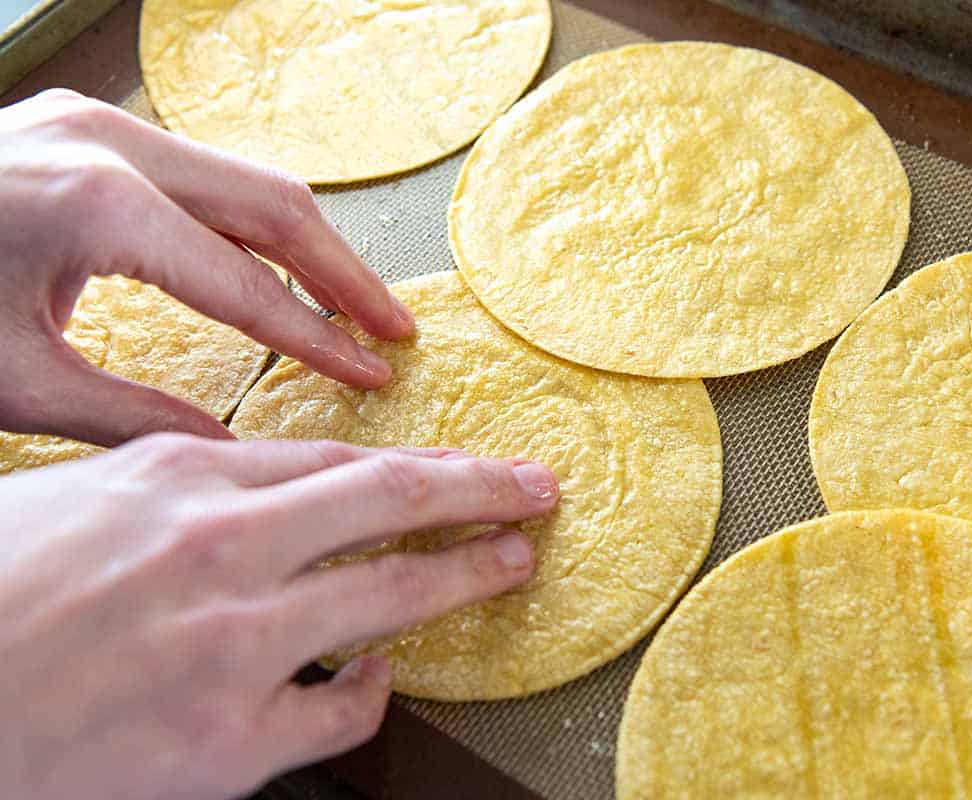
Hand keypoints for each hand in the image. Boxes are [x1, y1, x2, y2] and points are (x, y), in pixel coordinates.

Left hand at [0, 89, 413, 446]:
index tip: (372, 376)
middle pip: (275, 206)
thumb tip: (227, 452)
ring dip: (313, 245)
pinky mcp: (90, 127)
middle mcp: (111, 144)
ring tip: (359, 305)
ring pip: (249, 179)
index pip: (243, 284)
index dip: (316, 339)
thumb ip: (132, 418)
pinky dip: (258, 225)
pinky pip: (206, 172)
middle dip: (345, 276)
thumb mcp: (12, 383)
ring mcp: (100, 124)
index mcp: (95, 206)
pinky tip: (283, 267)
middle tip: (397, 333)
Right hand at [0, 433, 558, 799]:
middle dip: (483, 490)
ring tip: (514, 562)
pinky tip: (381, 682)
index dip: (423, 464)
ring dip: (470, 574)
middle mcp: (222, 549)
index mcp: (181, 479)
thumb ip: (180, 485)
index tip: (471, 467)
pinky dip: (375, 694)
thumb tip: (258, 481)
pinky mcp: (226, 743)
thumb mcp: (79, 500)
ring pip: (392, 596)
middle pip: (391, 502)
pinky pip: (343, 712)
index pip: (342, 461)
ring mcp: (233, 646)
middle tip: (539, 488)